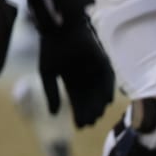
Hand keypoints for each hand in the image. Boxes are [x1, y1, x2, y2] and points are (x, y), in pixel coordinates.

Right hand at [40, 2, 114, 128]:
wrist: (58, 29)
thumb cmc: (50, 49)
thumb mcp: (47, 74)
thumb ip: (51, 93)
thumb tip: (54, 114)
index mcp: (70, 78)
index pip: (76, 99)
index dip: (78, 112)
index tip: (78, 126)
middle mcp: (84, 75)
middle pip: (89, 98)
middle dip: (89, 111)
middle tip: (88, 124)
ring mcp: (94, 69)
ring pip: (100, 91)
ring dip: (99, 104)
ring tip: (96, 116)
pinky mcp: (103, 62)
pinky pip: (108, 79)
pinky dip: (108, 90)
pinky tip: (107, 101)